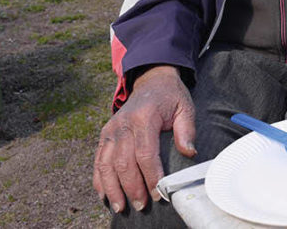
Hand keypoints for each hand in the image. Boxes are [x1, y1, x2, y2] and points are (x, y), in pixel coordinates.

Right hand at [92, 65, 195, 212]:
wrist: (152, 80)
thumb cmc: (171, 97)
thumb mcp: (185, 107)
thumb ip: (186, 130)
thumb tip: (189, 153)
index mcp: (144, 117)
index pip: (145, 153)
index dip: (151, 176)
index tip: (159, 193)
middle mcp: (123, 124)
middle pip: (123, 162)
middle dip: (132, 187)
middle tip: (142, 205)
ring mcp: (111, 129)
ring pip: (106, 163)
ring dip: (112, 188)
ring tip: (121, 206)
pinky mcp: (105, 134)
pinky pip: (98, 159)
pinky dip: (99, 179)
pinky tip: (104, 195)